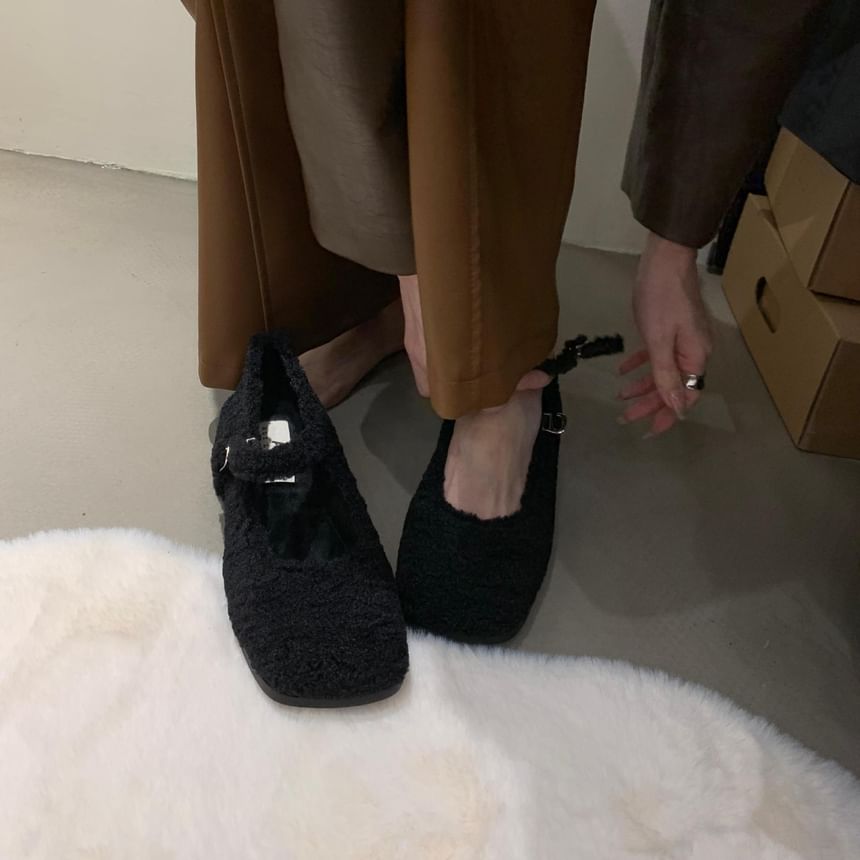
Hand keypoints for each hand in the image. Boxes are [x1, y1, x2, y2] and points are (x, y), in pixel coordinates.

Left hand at [618, 232, 711, 435]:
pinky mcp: (671, 328)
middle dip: (649, 403)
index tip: (649, 430)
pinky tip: (623, 371)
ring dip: (643, 385)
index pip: (685, 397)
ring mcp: (683, 339)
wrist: (665, 258)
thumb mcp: (659, 341)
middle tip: (625, 416)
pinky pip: (658, 354)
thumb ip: (666, 376)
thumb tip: (678, 410)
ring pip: (663, 371)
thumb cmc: (661, 299)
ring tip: (621, 397)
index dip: (667, 414)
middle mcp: (694, 351)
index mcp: (696, 357)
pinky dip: (641, 363)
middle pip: (673, 387)